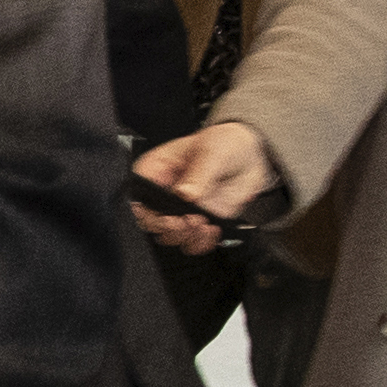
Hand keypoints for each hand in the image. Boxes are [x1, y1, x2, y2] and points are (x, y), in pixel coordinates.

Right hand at [131, 122, 277, 254]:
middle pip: (150, 222)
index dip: (144, 211)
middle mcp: (164, 194)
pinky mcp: (199, 222)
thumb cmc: (224, 143)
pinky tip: (212, 228)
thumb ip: (199, 173)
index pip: (137, 196)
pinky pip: (193, 242)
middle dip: (167, 227)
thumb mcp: (211, 151)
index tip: (164, 215)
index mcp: (156, 171)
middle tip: (186, 220)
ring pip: (169, 236)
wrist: (249, 154)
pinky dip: (202, 242)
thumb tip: (184, 193)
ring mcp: (181, 210)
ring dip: (185, 236)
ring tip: (202, 223)